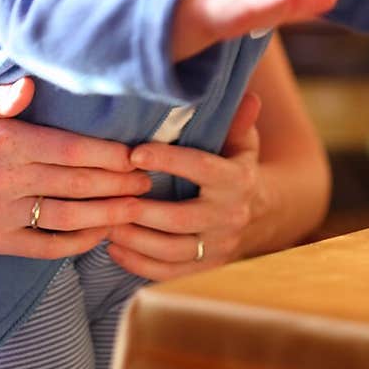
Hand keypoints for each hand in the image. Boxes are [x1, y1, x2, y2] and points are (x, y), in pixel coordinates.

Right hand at [0, 77, 150, 258]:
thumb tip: (31, 86)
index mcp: (6, 142)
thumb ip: (0, 97)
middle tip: (149, 182)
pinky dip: (76, 243)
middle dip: (119, 184)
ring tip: (137, 210)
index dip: (109, 155)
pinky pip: (44, 246)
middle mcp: (7, 180)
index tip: (136, 154)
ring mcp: (1, 214)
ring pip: (67, 217)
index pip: (71, 149)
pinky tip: (99, 235)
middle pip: (78, 183)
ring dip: (107, 215)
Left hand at [104, 88, 263, 280]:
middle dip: (141, 211)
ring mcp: (219, 247)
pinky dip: (138, 264)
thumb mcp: (242, 142)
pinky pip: (169, 273)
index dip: (167, 161)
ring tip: (106, 222)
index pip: (201, 168)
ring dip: (134, 239)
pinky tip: (114, 248)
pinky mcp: (206, 268)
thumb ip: (237, 121)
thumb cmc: (237, 167)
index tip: (134, 153)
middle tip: (110, 198)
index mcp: (237, 180)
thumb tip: (248, 95)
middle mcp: (230, 217)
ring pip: (171, 251)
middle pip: (180, 219)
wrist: (262, 213)